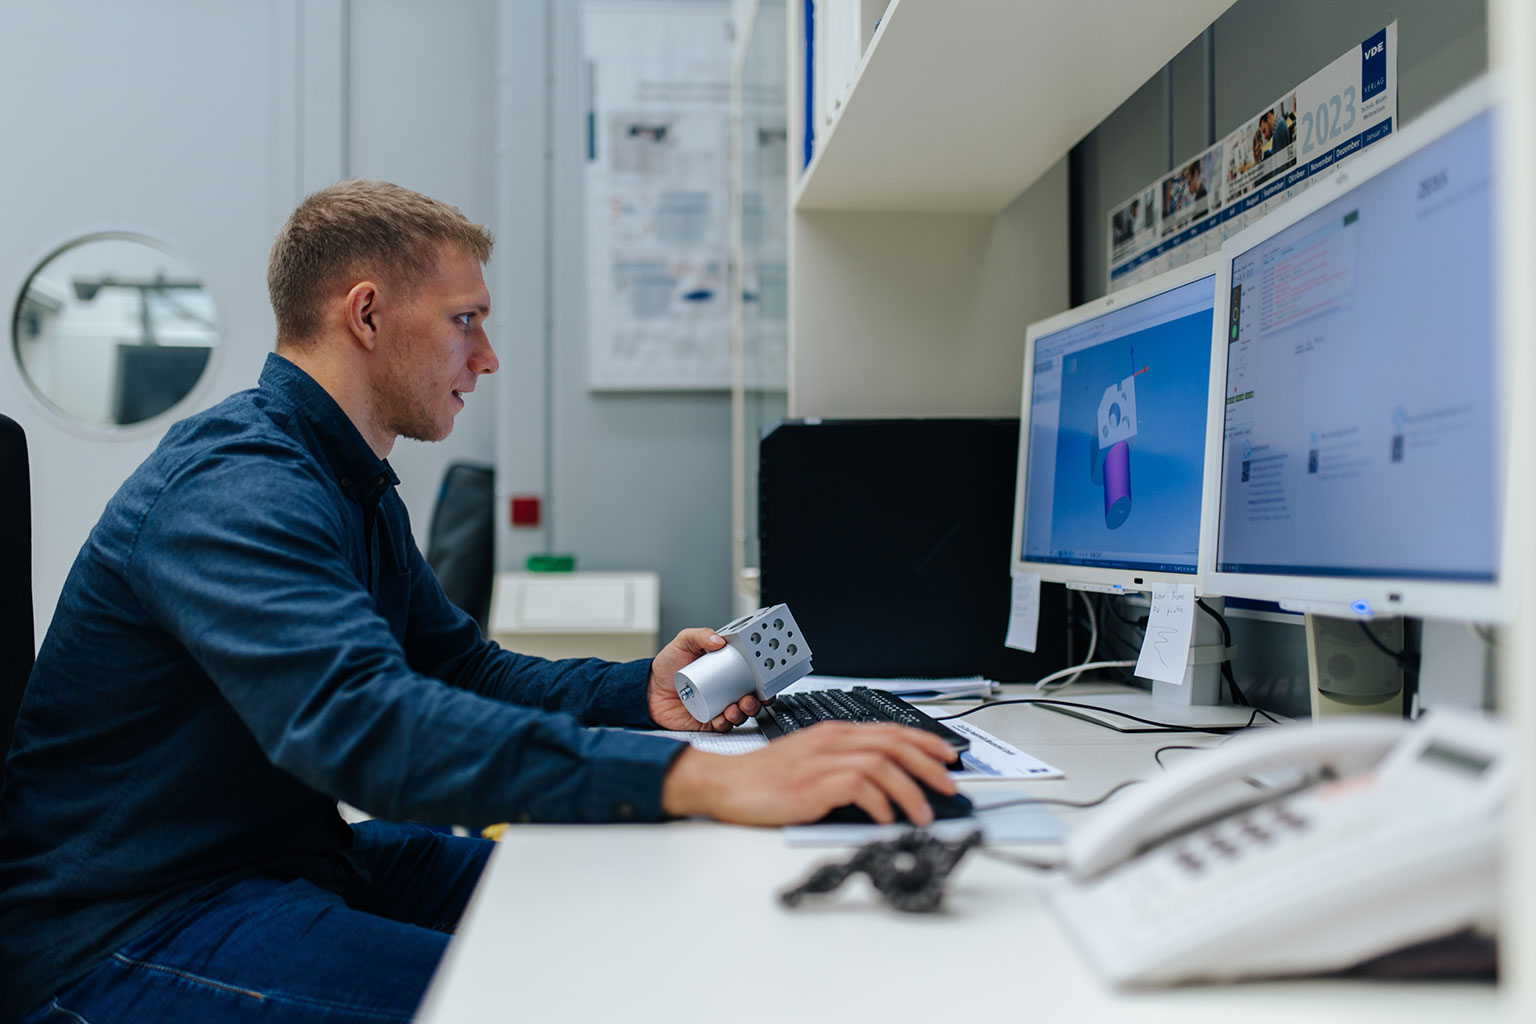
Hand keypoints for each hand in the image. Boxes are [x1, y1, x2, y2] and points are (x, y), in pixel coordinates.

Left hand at [646, 628, 761, 731]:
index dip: (761, 678)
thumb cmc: (666, 666)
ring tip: (737, 706)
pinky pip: (724, 725)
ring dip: (745, 712)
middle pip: (751, 696)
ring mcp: (718, 706)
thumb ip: (700, 635)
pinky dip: (728, 722)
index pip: (750, 674)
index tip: (764, 679)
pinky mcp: (709, 721)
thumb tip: (719, 640)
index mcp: (725, 670)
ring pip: (741, 713)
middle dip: (758, 700)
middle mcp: (725, 689)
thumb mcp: (683, 642)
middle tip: (752, 697)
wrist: (648, 690)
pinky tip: (724, 716)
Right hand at [660, 721, 958, 826]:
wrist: (725, 783)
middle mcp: (831, 742)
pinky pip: (858, 787)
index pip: (890, 730)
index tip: (949, 757)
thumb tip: (886, 786)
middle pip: (893, 744)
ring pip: (882, 764)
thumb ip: (844, 766)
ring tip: (923, 814)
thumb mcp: (810, 763)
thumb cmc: (765, 778)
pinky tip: (886, 818)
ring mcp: (821, 761)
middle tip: (949, 786)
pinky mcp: (811, 785)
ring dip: (910, 790)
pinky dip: (879, 803)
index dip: (925, 743)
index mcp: (833, 733)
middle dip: (929, 765)